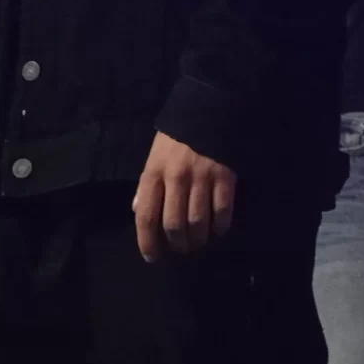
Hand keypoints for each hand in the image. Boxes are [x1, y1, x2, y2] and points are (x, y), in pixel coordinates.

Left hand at [132, 131, 236, 260]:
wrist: (210, 106)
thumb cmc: (178, 135)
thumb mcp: (154, 155)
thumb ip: (146, 184)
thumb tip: (138, 210)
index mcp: (153, 173)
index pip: (145, 216)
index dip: (147, 242)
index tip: (152, 257)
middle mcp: (175, 178)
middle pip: (173, 224)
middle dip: (177, 243)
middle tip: (182, 248)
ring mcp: (202, 177)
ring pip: (197, 221)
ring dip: (198, 238)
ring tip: (199, 241)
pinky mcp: (225, 175)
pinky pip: (223, 209)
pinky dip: (221, 224)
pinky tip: (219, 228)